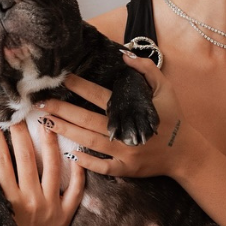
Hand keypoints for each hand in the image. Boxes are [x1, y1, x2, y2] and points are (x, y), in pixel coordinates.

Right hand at [0, 121, 83, 225]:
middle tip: (20, 114)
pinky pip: (75, 189)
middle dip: (22, 133)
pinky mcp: (65, 215)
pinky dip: (77, 171)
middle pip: (26, 157)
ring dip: (50, 142)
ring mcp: (49, 206)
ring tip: (47, 123)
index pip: (1, 161)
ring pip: (52, 166)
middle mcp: (29, 200)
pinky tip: (75, 153)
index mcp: (5, 200)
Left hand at [37, 52, 203, 180]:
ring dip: (66, 132)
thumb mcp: (165, 89)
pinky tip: (69, 154)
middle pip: (87, 120)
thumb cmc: (174, 118)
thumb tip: (124, 55)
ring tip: (45, 123)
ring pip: (89, 142)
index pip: (100, 96)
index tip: (63, 79)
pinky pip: (102, 168)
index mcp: (133, 111)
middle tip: (40, 103)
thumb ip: (146, 69)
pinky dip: (86, 162)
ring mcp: (125, 153)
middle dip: (62, 110)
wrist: (185, 153)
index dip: (80, 87)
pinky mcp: (126, 170)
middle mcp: (126, 133)